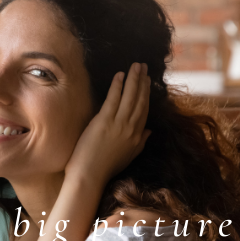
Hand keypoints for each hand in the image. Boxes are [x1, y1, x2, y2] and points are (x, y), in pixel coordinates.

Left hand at [65, 63, 150, 185]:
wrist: (90, 175)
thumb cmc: (105, 168)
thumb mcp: (129, 155)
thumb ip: (140, 142)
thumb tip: (149, 131)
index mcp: (137, 136)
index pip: (144, 110)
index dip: (146, 94)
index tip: (147, 81)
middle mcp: (132, 128)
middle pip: (140, 100)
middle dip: (142, 82)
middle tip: (144, 67)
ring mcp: (119, 124)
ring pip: (130, 97)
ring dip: (134, 79)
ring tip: (136, 66)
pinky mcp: (104, 121)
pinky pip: (114, 99)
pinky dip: (118, 86)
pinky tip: (120, 75)